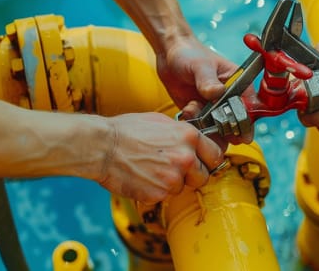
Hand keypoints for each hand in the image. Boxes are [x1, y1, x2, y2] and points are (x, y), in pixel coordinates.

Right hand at [98, 112, 223, 203]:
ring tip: (154, 171)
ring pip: (183, 188)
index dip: (209, 159)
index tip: (203, 162)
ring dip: (173, 183)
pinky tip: (144, 178)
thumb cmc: (126, 130)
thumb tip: (192, 140)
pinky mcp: (159, 193)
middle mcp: (185, 157)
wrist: (102, 146)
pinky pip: (165, 196)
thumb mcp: (161, 121)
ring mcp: (173, 177)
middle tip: (175, 170)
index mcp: (189, 137)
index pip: (216, 154)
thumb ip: (181, 133)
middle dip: (192, 175)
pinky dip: (157, 191)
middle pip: (204, 176)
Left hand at [158, 33, 254, 144]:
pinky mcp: (201, 115)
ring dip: (205, 127)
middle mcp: (230, 100)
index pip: (250, 110)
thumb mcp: (200, 65)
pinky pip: (202, 129)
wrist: (170, 55)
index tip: (233, 130)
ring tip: (191, 109)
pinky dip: (194, 125)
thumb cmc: (190, 53)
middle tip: (206, 120)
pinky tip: (186, 110)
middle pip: (236, 126)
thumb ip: (208, 80)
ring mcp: (215, 109)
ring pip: (218, 131)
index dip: (245, 124)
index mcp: (239, 86)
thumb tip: (217, 93)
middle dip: (221, 129)